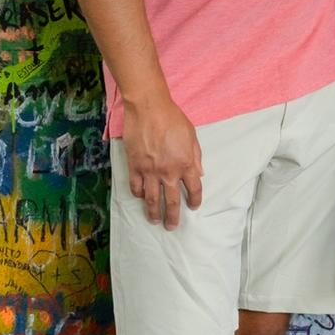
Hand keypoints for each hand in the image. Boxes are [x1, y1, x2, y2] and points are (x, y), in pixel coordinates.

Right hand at [122, 98, 203, 228]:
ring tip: (154, 220)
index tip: (193, 206)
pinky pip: (136, 187)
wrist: (148, 108)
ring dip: (153, 212)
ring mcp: (150, 171)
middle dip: (173, 217)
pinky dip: (139, 194)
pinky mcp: (135, 166)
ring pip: (152, 200)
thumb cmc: (172, 118)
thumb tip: (199, 173)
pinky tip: (141, 197)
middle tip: (172, 227)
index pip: (194, 189)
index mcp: (186, 163)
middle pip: (172, 201)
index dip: (195, 200)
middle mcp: (169, 171)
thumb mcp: (192, 135)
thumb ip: (196, 156)